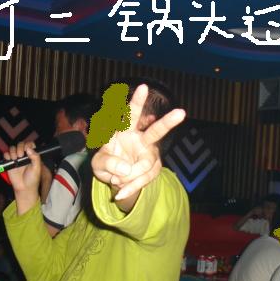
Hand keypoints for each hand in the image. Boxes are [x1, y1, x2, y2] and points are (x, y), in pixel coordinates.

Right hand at [3, 142, 41, 213]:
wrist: (24, 188)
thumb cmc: (32, 179)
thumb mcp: (37, 168)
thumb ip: (35, 157)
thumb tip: (29, 149)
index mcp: (32, 156)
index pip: (30, 145)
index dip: (28, 144)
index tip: (27, 149)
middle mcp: (24, 156)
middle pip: (20, 144)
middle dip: (20, 147)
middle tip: (20, 155)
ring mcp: (16, 158)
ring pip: (13, 148)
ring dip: (13, 151)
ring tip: (16, 159)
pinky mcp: (10, 162)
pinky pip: (6, 155)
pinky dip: (7, 155)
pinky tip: (11, 160)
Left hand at [91, 84, 185, 201]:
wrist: (117, 181)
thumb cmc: (106, 165)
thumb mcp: (98, 165)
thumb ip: (108, 164)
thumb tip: (126, 170)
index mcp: (123, 131)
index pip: (129, 115)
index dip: (135, 102)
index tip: (143, 87)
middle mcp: (140, 140)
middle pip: (155, 131)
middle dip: (168, 123)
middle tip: (181, 113)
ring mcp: (149, 155)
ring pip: (146, 165)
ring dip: (129, 178)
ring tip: (116, 183)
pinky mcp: (154, 169)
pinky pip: (144, 180)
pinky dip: (130, 187)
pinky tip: (120, 192)